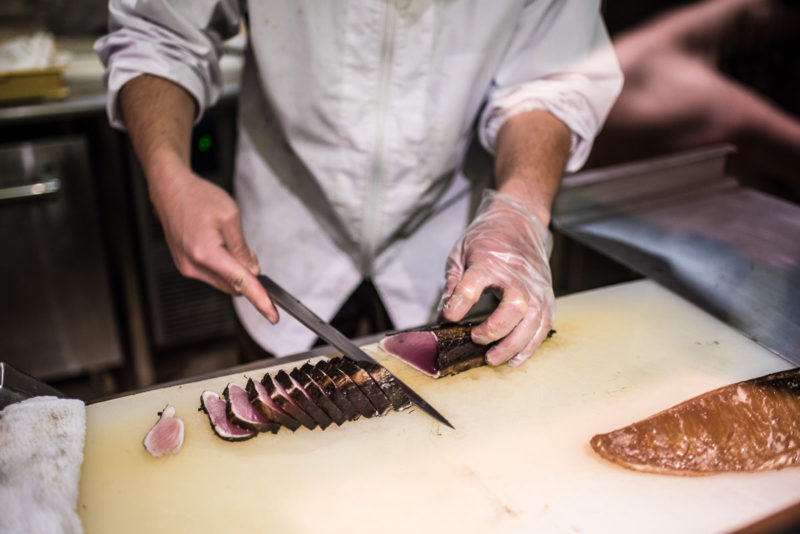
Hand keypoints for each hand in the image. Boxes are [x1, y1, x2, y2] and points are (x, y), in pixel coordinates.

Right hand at [148, 159, 278, 322]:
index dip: (260, 299)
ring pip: (223, 282)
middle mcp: (193, 265)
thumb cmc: (198, 198)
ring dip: (235, 271)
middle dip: (248, 276)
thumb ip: (242, 249)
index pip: (241, 283)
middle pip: (233, 286)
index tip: (272, 315)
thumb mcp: (230, 217)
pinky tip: (221, 247)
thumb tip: (252, 271)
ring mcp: (186, 267)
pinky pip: (211, 275)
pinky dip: (223, 268)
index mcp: (206, 253)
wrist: (170, 189)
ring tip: (230, 242)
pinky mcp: (184, 265)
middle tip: (249, 252)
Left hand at [439, 189, 553, 366]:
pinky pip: (544, 326)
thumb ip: (453, 284)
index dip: (458, 305)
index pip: (473, 286)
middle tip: (475, 341)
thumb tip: (443, 315)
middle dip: (495, 331)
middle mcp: (517, 276)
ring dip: (514, 345)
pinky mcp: (546, 296)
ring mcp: (536, 287)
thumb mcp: (460, 253)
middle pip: (514, 308)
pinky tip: (516, 359)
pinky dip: (531, 346)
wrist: (519, 221)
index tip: (447, 318)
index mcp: (489, 262)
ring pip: (533, 322)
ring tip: (494, 359)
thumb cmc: (487, 238)